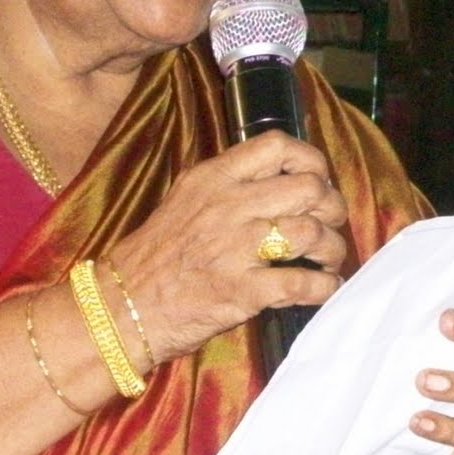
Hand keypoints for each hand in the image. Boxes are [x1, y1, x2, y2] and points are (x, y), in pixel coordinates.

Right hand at [103, 131, 349, 362]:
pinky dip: (323, 287)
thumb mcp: (185, 201)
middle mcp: (226, 206)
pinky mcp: (240, 290)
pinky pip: (301, 283)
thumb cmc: (154, 257)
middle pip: (308, 188)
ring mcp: (234, 248)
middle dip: (332, 208)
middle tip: (329, 225)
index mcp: (212, 179)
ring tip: (328, 261)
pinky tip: (324, 289)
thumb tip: (281, 181)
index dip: (311, 159)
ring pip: (311, 232)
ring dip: (332, 249)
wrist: (120, 308)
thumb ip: (228, 186)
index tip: (319, 179)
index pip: (276, 146)